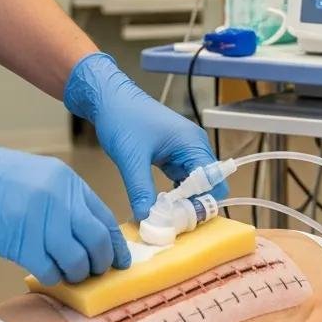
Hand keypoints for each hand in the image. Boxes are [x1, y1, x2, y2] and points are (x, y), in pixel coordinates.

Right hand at [0, 105, 130, 284]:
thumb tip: (81, 235)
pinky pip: (47, 269)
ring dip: (75, 274)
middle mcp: (59, 198)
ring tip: (67, 274)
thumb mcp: (35, 176)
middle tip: (92, 274)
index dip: (114, 245)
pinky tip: (46, 274)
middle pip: (96, 241)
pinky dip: (51, 277)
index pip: (103, 218)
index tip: (118, 262)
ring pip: (76, 260)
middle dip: (100, 264)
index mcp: (66, 180)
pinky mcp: (17, 239)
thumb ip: (60, 201)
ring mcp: (39, 218)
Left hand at [64, 52, 224, 219]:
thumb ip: (141, 190)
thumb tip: (147, 220)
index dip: (200, 203)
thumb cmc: (122, 118)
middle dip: (191, 206)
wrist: (108, 98)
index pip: (213, 181)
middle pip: (206, 186)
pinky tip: (158, 206)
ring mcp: (184, 151)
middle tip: (169, 223)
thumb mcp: (131, 157)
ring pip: (193, 186)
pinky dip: (173, 195)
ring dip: (181, 202)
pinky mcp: (172, 155)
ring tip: (163, 217)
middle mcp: (193, 147)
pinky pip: (180, 181)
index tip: (180, 220)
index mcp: (192, 143)